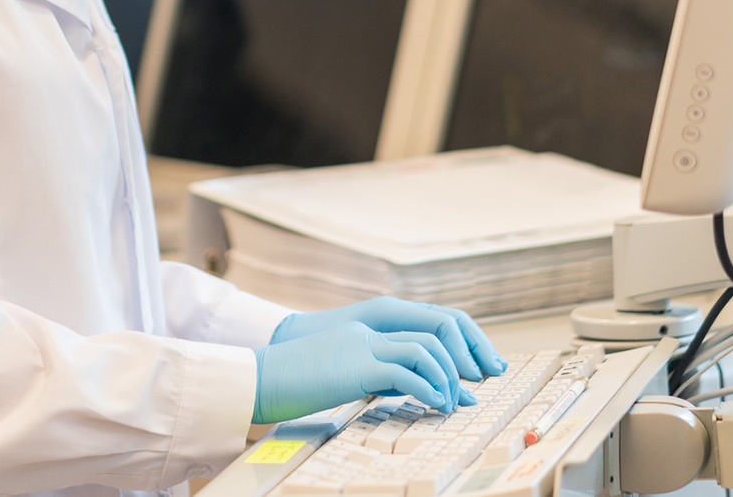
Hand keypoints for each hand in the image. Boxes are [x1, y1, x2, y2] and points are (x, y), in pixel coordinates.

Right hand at [252, 322, 476, 423]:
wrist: (259, 378)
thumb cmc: (294, 380)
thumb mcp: (340, 370)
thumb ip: (372, 371)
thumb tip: (403, 388)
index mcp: (365, 330)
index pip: (423, 327)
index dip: (452, 349)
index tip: (467, 377)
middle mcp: (369, 330)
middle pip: (434, 332)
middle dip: (462, 361)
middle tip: (473, 391)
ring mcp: (363, 345)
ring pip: (425, 349)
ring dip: (447, 377)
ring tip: (452, 403)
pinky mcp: (357, 367)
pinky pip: (407, 374)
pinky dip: (428, 389)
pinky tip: (435, 405)